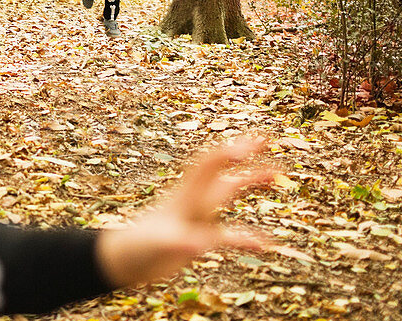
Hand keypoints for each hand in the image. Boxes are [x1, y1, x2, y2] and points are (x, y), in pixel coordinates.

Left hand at [94, 137, 274, 287]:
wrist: (125, 261)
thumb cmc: (136, 249)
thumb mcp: (157, 245)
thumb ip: (177, 243)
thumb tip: (196, 245)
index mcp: (184, 196)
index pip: (209, 165)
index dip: (229, 152)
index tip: (253, 144)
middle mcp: (193, 202)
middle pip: (223, 174)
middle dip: (244, 157)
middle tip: (267, 141)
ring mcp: (197, 218)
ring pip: (227, 195)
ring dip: (250, 184)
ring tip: (276, 177)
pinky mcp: (199, 237)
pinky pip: (229, 234)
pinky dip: (247, 237)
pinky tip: (265, 245)